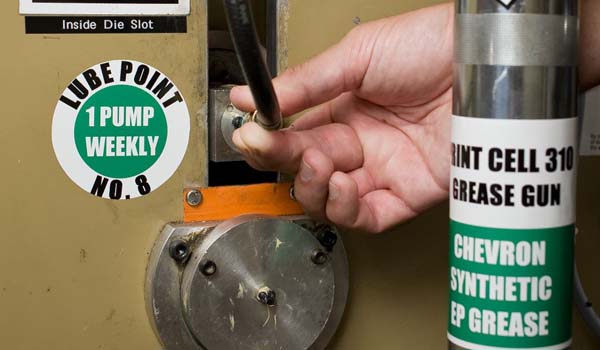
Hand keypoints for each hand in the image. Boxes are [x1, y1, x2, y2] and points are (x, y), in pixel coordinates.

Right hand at [231, 4, 453, 232]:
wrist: (481, 61)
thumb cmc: (429, 46)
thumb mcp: (356, 56)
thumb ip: (304, 83)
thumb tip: (250, 98)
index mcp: (343, 113)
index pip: (294, 139)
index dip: (270, 142)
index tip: (251, 135)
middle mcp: (361, 146)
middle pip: (306, 172)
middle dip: (285, 163)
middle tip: (273, 147)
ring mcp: (383, 170)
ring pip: (330, 201)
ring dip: (313, 189)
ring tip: (317, 164)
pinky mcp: (409, 192)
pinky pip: (368, 217)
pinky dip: (346, 209)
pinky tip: (339, 185)